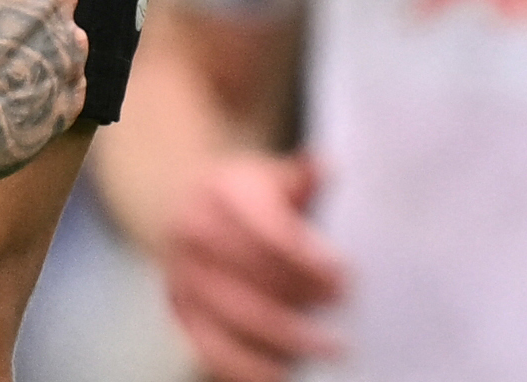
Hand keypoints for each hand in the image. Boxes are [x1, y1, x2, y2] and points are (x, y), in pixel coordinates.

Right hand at [160, 152, 346, 381]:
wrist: (182, 207)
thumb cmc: (242, 196)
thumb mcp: (268, 176)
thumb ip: (300, 177)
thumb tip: (326, 166)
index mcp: (220, 193)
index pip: (267, 232)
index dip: (309, 260)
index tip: (346, 276)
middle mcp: (193, 232)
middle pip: (255, 276)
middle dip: (305, 298)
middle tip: (343, 307)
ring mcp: (183, 274)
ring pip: (237, 315)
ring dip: (288, 338)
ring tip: (330, 348)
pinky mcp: (180, 310)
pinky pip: (212, 348)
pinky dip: (247, 367)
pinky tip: (283, 374)